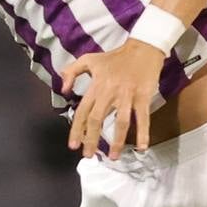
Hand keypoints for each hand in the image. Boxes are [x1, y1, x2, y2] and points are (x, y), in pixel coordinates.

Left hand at [60, 41, 166, 156]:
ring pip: (120, 122)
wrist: (142, 49)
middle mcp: (110, 93)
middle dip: (92, 139)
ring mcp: (127, 96)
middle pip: (97, 119)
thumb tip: (63, 90)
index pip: (83, 111)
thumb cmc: (116, 57)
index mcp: (97, 86)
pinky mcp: (143, 97)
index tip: (73, 145)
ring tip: (114, 157)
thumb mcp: (89, 59)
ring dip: (117, 141)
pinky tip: (142, 147)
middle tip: (88, 155)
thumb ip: (72, 72)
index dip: (77, 129)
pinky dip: (143, 133)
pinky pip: (143, 117)